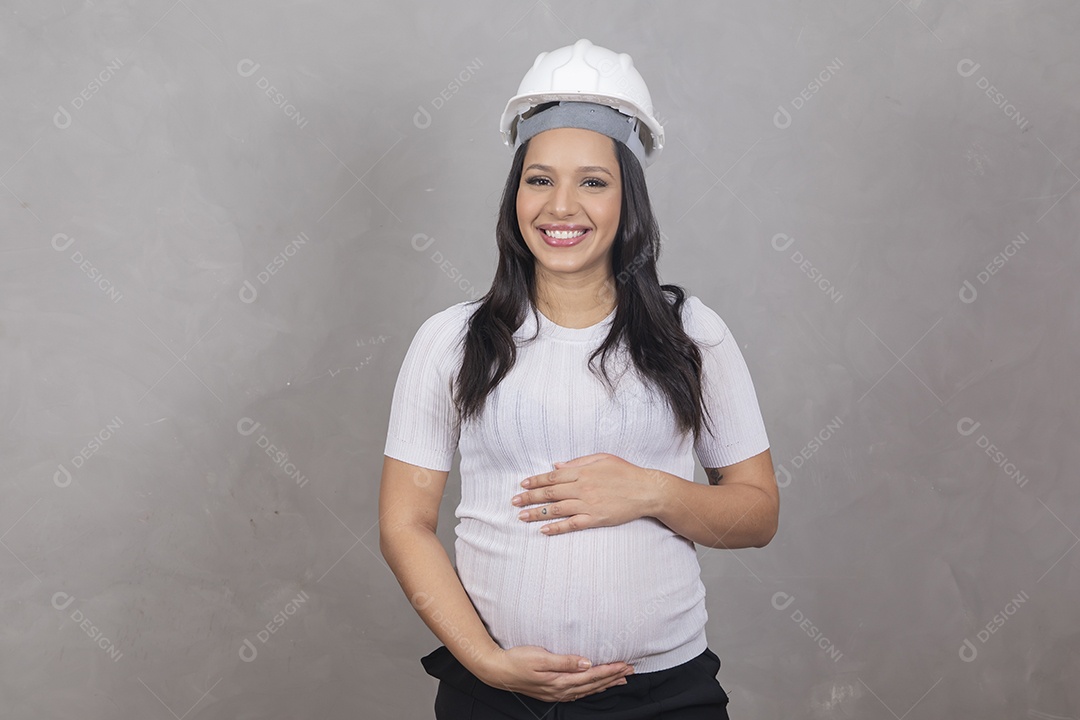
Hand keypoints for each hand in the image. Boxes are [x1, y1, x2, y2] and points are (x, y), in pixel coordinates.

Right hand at [478, 645, 633, 702]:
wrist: (497, 671)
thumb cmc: (517, 659)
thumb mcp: (540, 656)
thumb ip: (565, 660)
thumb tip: (587, 663)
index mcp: (559, 680)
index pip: (591, 676)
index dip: (610, 671)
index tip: (625, 664)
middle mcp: (560, 690)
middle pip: (593, 684)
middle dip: (613, 677)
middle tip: (630, 670)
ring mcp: (556, 693)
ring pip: (587, 690)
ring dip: (605, 684)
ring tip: (621, 679)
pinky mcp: (552, 692)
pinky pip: (578, 692)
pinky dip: (591, 689)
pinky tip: (596, 687)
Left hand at [511, 453, 663, 535]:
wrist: (647, 490)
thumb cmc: (626, 472)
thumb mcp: (602, 458)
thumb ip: (578, 462)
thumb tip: (556, 466)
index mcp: (583, 472)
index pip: (553, 476)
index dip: (536, 481)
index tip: (522, 485)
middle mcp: (583, 488)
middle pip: (550, 493)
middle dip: (529, 497)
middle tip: (514, 502)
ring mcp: (589, 504)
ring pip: (557, 509)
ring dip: (537, 513)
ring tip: (521, 516)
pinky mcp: (596, 518)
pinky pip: (572, 524)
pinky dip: (557, 527)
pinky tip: (544, 530)